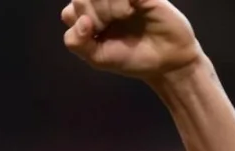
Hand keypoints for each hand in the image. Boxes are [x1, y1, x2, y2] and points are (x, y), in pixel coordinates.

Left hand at [61, 0, 201, 79]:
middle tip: (110, 26)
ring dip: (107, 6)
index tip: (98, 36)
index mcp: (88, 18)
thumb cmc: (131, 58)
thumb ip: (77, 43)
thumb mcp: (98, 58)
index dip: (81, 25)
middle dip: (94, 15)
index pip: (69, 12)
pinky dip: (120, 1)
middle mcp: (101, 3)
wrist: (165, 61)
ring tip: (124, 16)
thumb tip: (80, 21)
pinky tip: (131, 9)